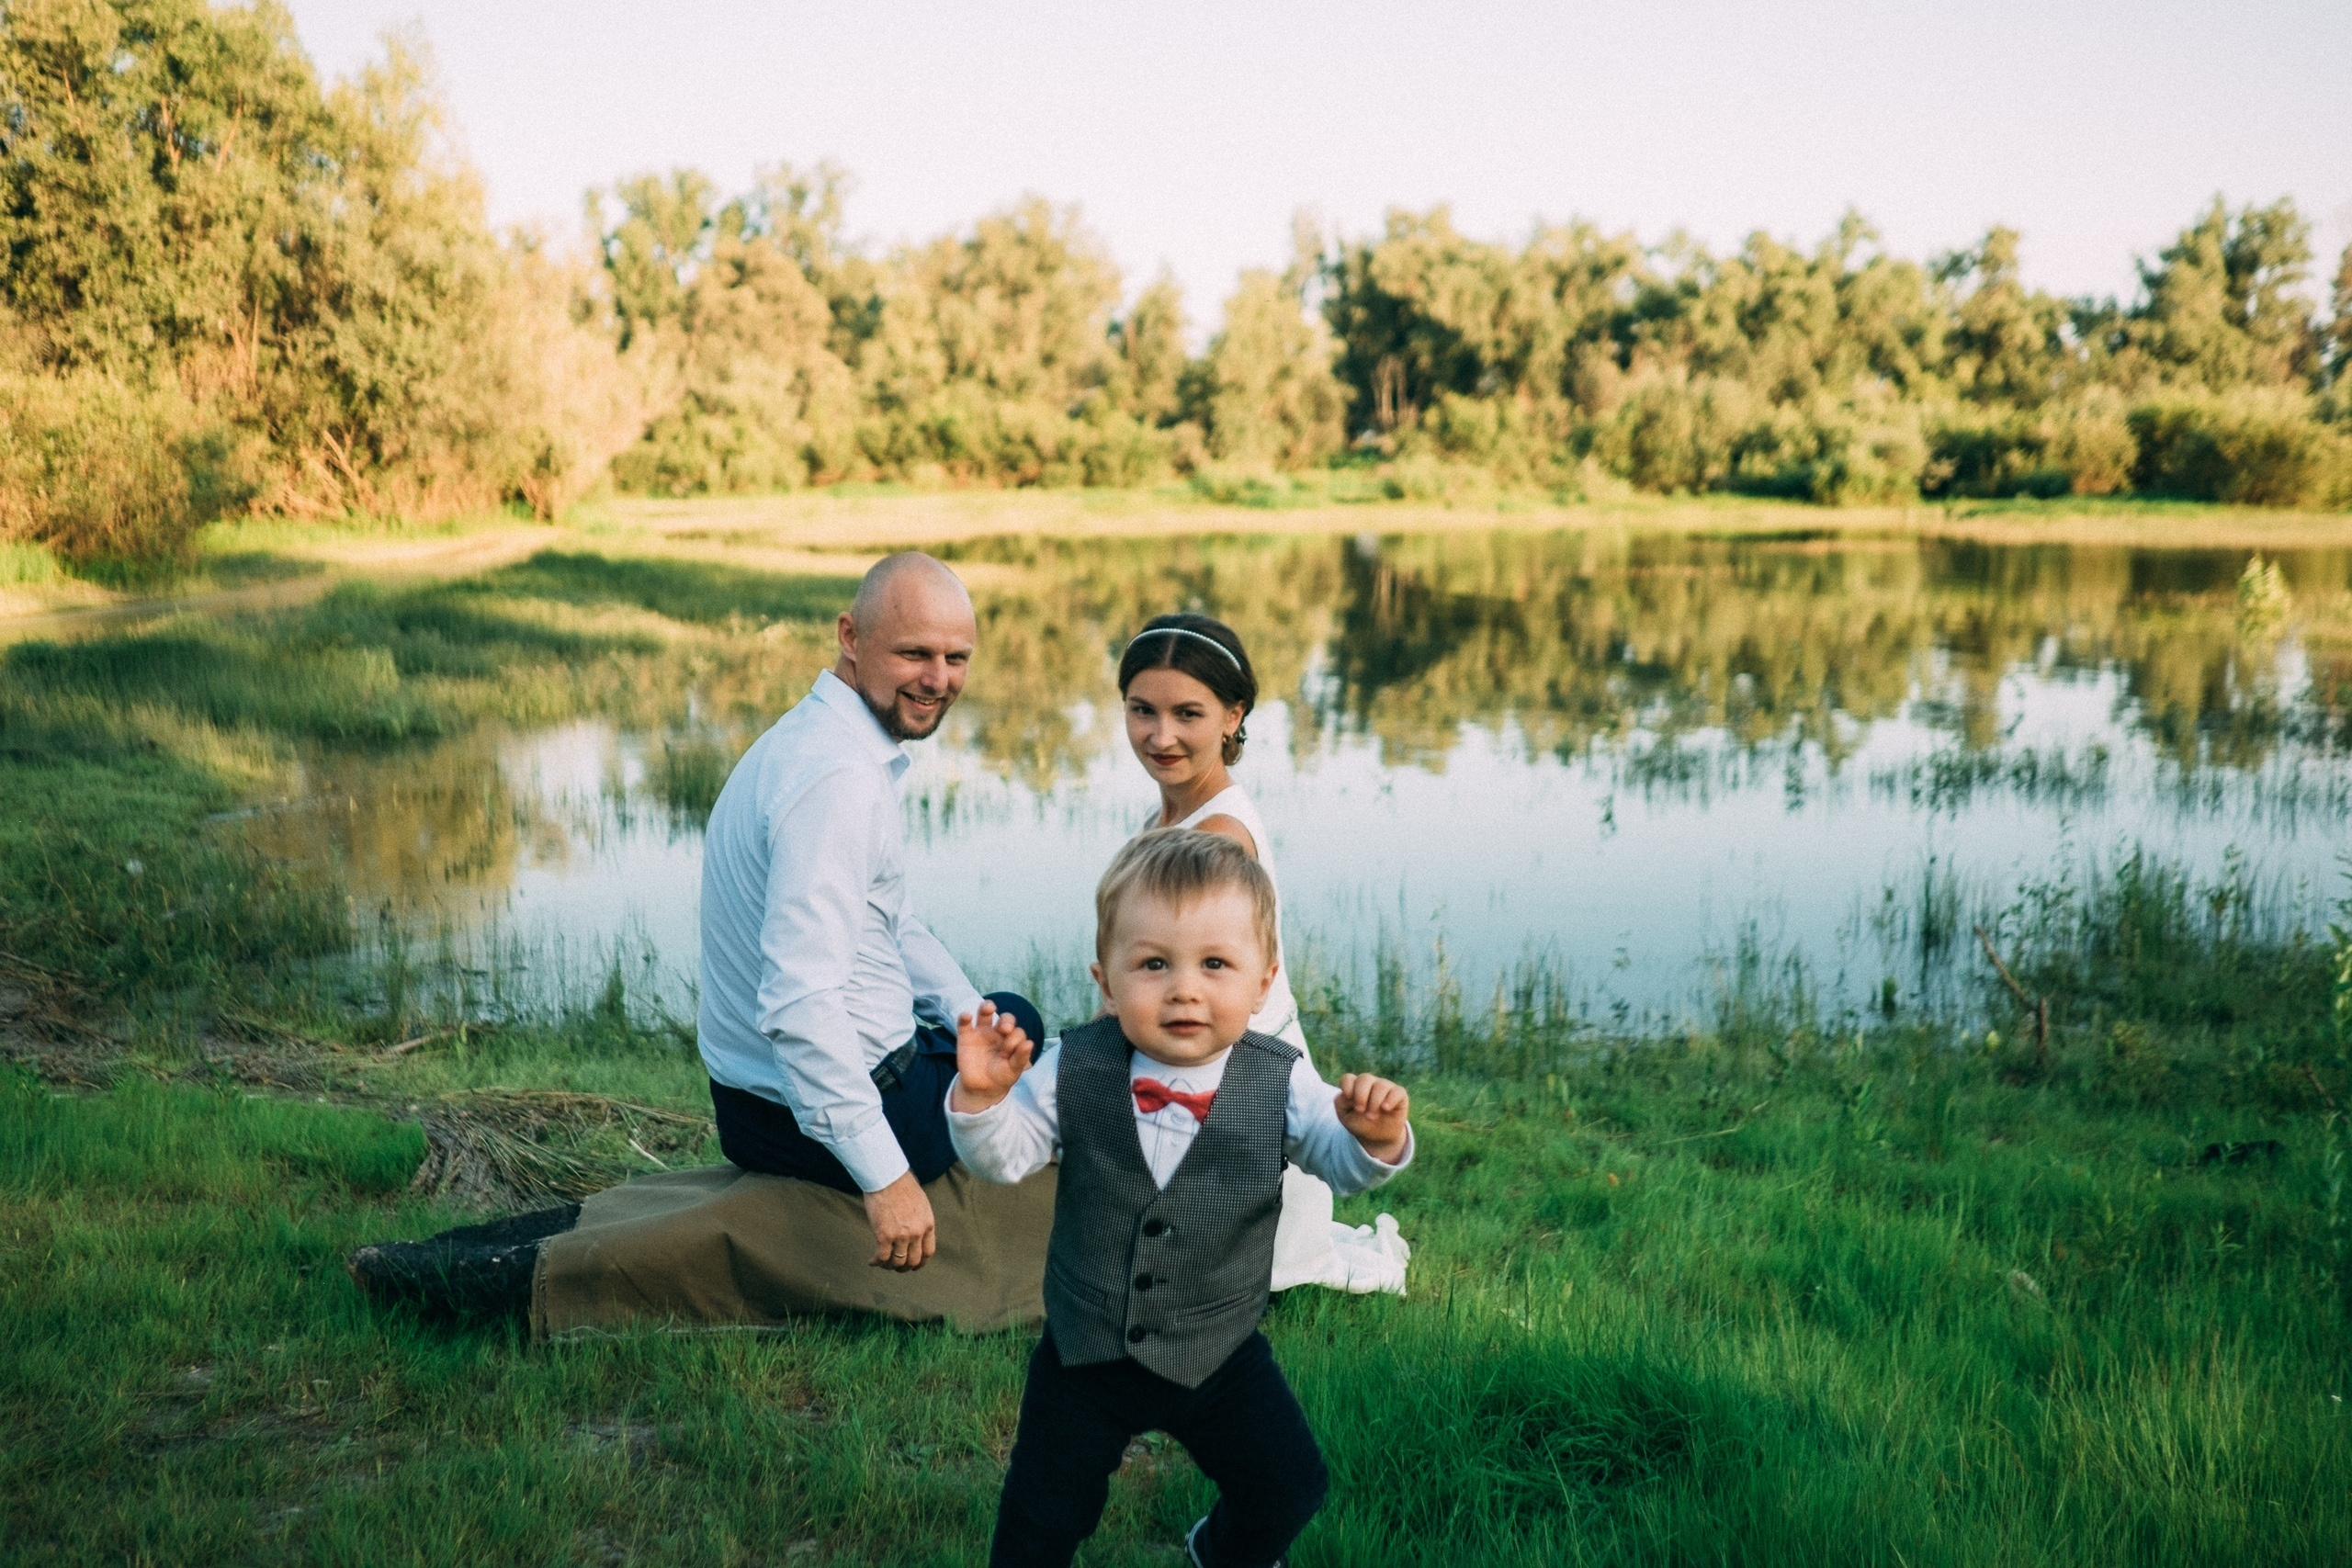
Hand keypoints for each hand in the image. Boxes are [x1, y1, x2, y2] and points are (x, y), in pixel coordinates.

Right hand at [863, 1171, 935, 1270]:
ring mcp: (902, 1235)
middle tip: (896, 1267)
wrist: (887, 1176)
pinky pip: (882, 1257)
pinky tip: (871, 1261)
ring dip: (889, 1266)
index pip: (928, 1252)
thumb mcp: (920, 1203)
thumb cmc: (901, 1184)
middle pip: (913, 1260)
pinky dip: (876, 1262)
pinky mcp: (884, 1235)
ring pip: (897, 1261)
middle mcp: (917, 1232)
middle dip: (904, 1268)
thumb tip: (915, 1230)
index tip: (914, 1266)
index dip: (920, 1263)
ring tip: (882, 1264)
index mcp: (928, 1224)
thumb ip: (920, 1219)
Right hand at [948, 998, 1033, 1112]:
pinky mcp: (966, 1037)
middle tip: (1005, 1029)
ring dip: (987, 1007)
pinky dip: (964, 1018)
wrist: (982, 1088)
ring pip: (985, 1014)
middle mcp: (998, 1033)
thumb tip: (1030, 1043)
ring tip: (989, 1007)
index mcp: (1012, 1039)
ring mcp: (982, 1033)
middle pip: (1005, 1018)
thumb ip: (1021, 1057)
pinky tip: (967, 1016)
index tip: (1010, 1052)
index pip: (1017, 1032)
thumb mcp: (1014, 1070)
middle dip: (1007, 1020)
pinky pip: (964, 1024)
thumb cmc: (1002, 1076)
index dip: (1015, 1039)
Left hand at [1334, 1073, 1410, 1164]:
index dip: (1347, 1087)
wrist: (1377, 1137)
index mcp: (1355, 1086)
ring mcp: (1385, 1087)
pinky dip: (1391, 1099)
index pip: (1349, 1079)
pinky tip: (1385, 1108)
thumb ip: (1340, 1103)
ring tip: (1372, 1116)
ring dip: (1374, 1102)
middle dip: (1361, 1095)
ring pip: (1381, 1085)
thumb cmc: (1359, 1123)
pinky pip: (1397, 1091)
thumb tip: (1348, 1094)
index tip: (1349, 1100)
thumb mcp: (1345, 1116)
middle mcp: (1370, 1083)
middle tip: (1360, 1111)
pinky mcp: (1399, 1095)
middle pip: (1364, 1078)